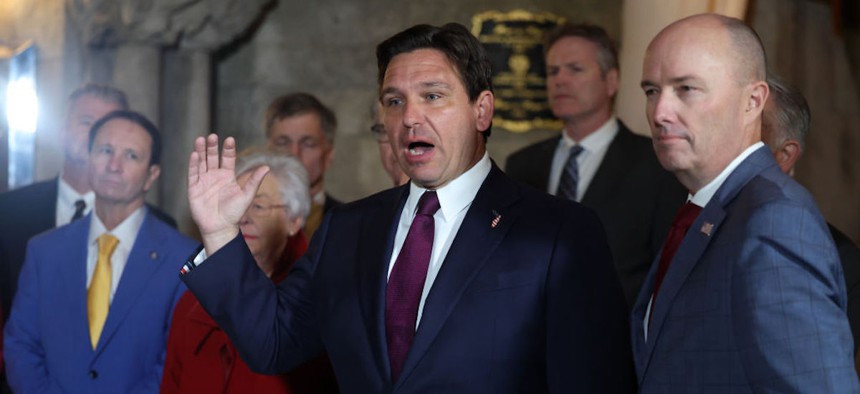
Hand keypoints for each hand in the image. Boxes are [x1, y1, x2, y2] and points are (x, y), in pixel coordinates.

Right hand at [187, 134, 268, 253]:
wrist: (220, 228)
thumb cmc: (235, 213)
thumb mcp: (246, 195)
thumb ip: (254, 181)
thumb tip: (266, 167)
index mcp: (228, 176)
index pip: (227, 158)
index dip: (228, 149)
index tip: (229, 139)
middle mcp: (215, 176)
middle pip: (213, 157)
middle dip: (212, 147)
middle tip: (212, 136)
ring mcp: (204, 181)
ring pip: (201, 162)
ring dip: (201, 151)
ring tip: (200, 139)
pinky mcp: (194, 188)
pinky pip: (193, 174)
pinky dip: (193, 164)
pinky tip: (194, 154)